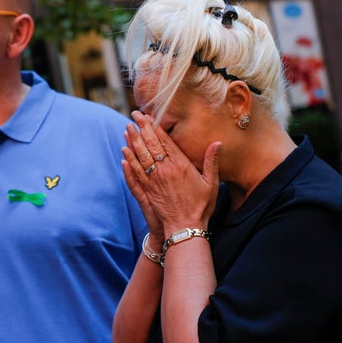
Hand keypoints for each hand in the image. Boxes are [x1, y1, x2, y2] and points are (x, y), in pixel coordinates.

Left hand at [122, 111, 220, 235]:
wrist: (185, 228)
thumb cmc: (201, 206)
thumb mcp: (211, 183)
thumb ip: (212, 162)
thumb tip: (217, 143)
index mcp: (181, 165)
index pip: (165, 141)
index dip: (156, 127)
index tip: (149, 116)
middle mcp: (165, 170)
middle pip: (151, 145)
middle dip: (142, 128)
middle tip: (134, 115)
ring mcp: (154, 180)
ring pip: (140, 156)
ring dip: (133, 141)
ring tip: (127, 128)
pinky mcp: (147, 190)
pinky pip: (135, 172)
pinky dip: (129, 160)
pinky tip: (124, 151)